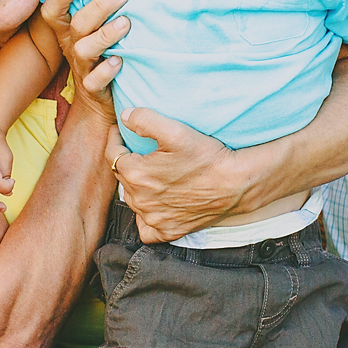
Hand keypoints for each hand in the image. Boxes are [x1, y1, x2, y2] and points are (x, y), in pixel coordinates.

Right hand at [41, 0, 127, 116]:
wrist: (97, 101)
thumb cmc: (99, 55)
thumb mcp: (93, 31)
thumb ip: (96, 8)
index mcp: (68, 31)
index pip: (53, 11)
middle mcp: (73, 47)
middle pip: (78, 24)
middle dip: (98, 7)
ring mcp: (83, 67)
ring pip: (85, 49)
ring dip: (105, 34)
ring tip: (125, 22)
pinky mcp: (93, 87)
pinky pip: (95, 80)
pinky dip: (106, 70)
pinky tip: (119, 60)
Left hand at [112, 108, 239, 241]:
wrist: (235, 184)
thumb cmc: (207, 157)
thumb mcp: (176, 131)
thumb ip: (145, 120)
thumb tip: (125, 116)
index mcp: (136, 174)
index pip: (112, 154)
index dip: (115, 139)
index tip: (121, 131)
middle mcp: (140, 200)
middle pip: (123, 177)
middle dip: (127, 162)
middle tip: (140, 150)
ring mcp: (154, 219)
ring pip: (133, 200)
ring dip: (137, 187)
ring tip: (152, 173)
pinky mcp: (168, 231)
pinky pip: (146, 228)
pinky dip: (146, 217)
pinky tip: (156, 205)